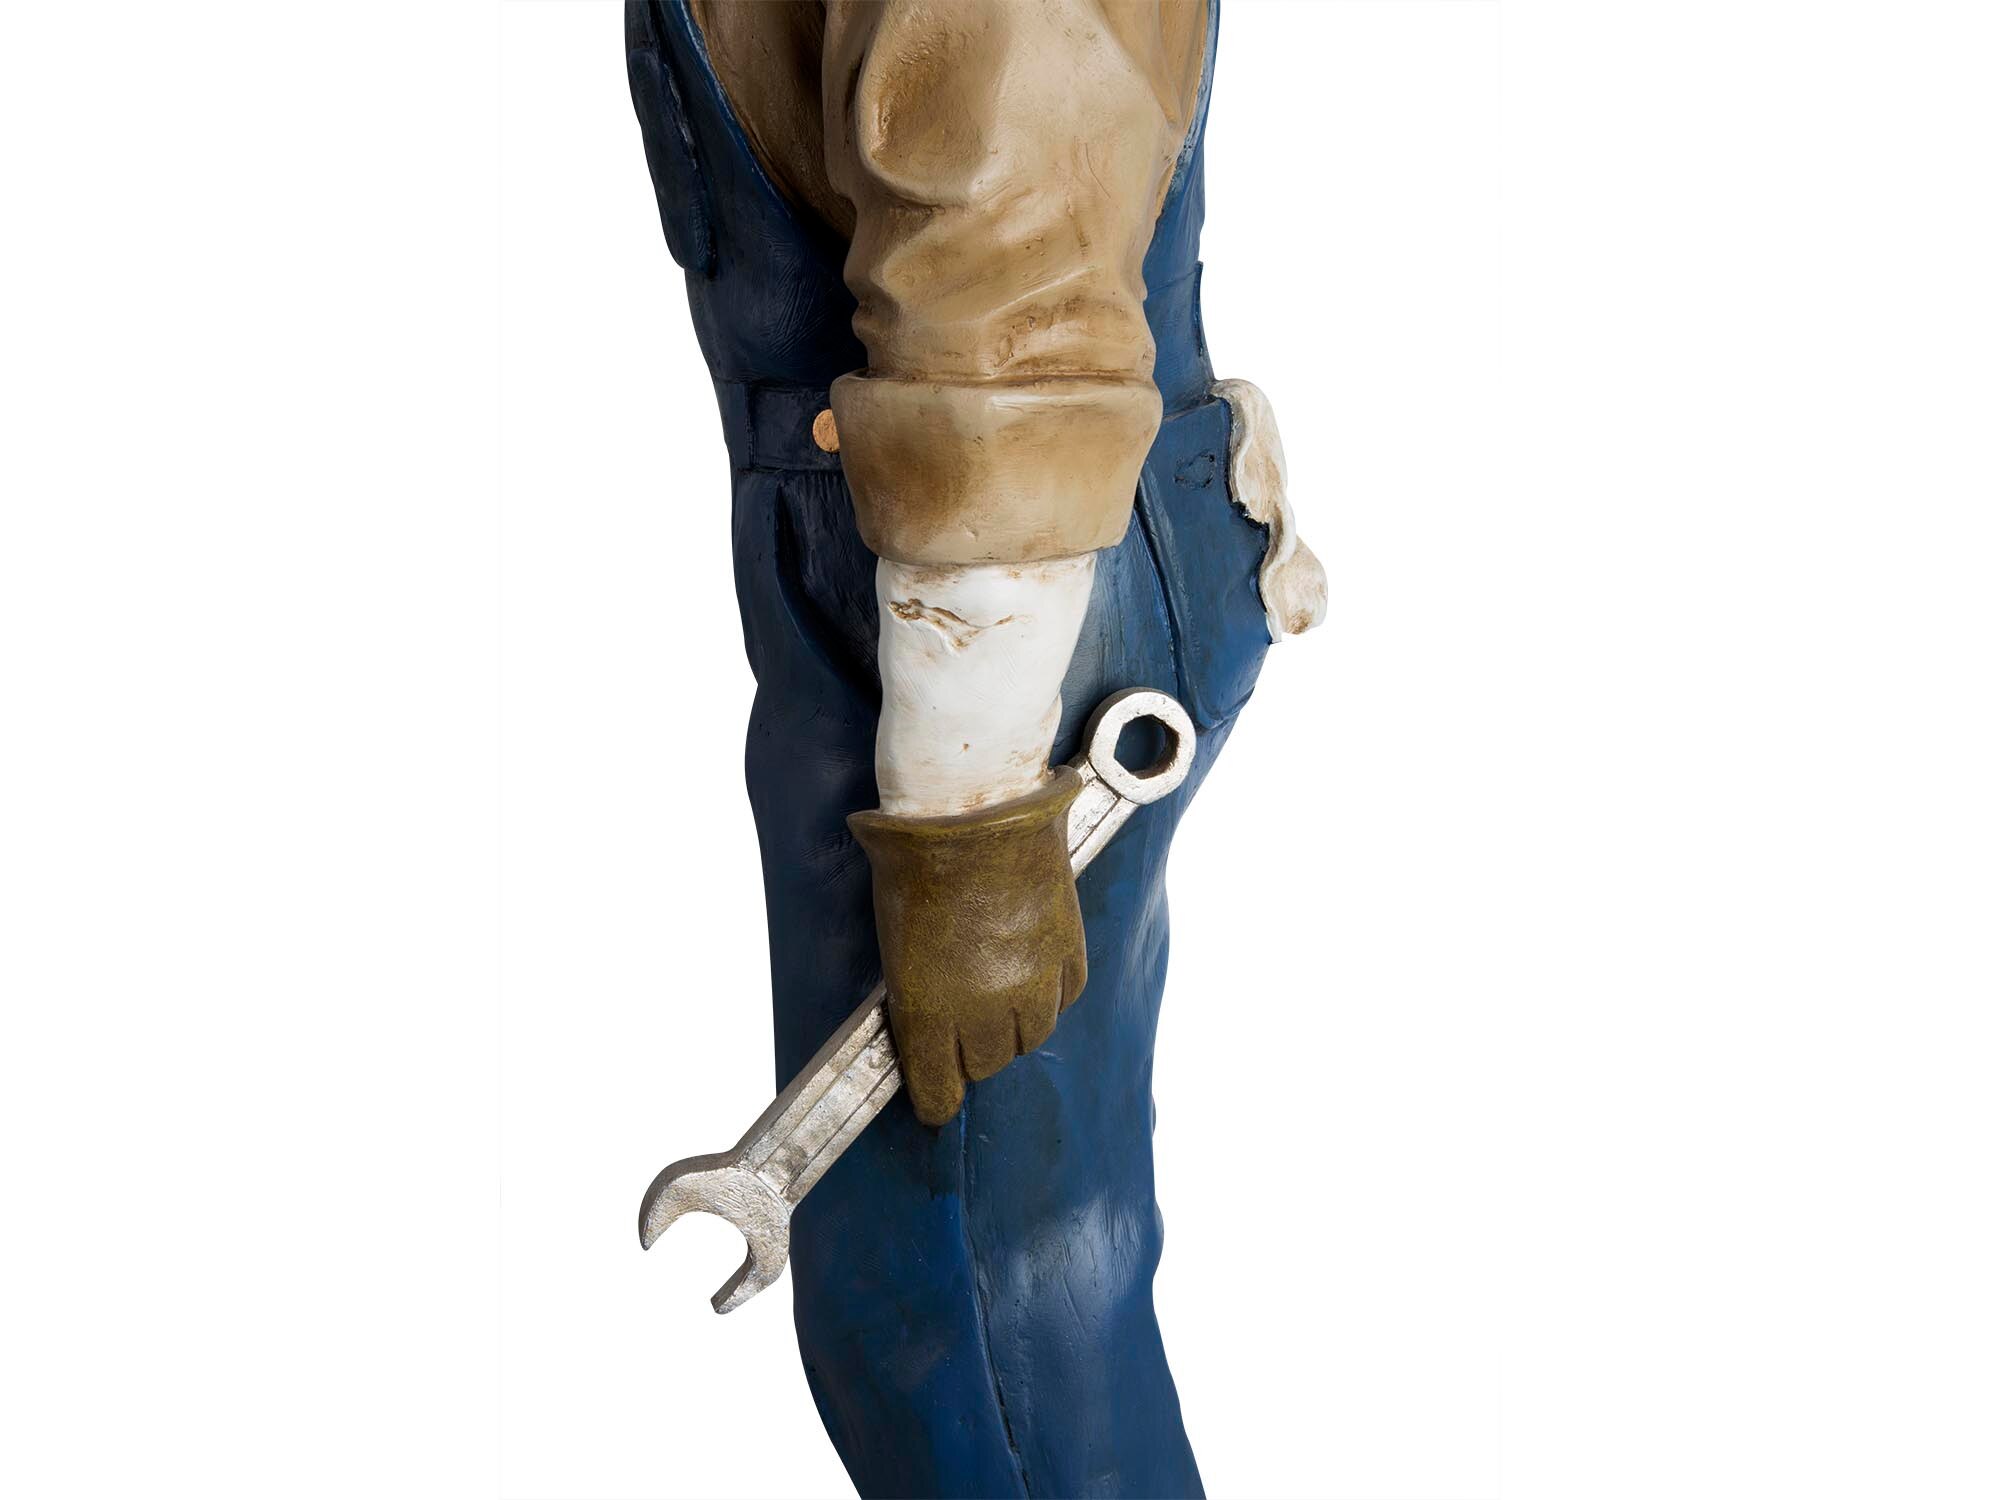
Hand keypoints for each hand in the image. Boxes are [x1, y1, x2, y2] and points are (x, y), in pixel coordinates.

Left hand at [848, 769, 1087, 1126]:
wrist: (972, 811)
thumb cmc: (913, 867)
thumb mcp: (894, 937)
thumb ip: (913, 988)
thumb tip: (921, 1014)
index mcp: (930, 1010)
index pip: (939, 1088)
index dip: (936, 1100)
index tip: (935, 1102)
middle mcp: (986, 1010)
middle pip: (988, 1063)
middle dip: (972, 1052)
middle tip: (962, 1027)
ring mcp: (1033, 983)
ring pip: (1031, 1036)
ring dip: (1014, 1026)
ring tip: (1000, 995)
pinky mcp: (1069, 952)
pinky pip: (1064, 997)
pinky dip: (1049, 992)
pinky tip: (1033, 971)